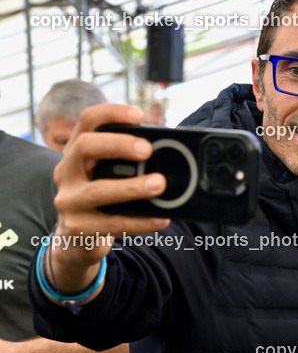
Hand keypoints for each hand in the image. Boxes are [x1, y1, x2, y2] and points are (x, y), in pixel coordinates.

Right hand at [47, 104, 169, 293]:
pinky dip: (140, 221)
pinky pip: (112, 223)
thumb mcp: (108, 175)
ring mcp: (69, 200)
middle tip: (147, 150)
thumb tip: (174, 155)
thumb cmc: (102, 199)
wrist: (76, 239)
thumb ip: (130, 163)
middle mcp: (67, 172)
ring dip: (132, 187)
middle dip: (117, 144)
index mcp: (78, 152)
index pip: (87, 121)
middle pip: (84, 146)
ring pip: (98, 190)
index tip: (139, 115)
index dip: (111, 112)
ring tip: (160, 185)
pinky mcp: (78, 228)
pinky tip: (161, 218)